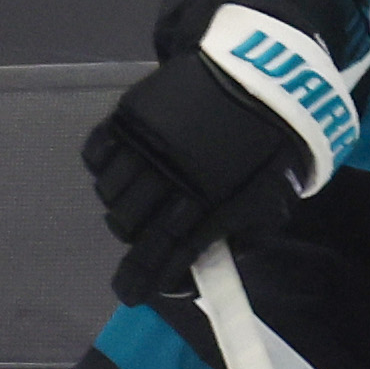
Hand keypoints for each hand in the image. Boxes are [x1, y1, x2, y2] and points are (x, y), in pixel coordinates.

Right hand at [82, 49, 310, 304]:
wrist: (256, 73)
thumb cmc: (268, 143)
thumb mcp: (271, 199)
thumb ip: (241, 237)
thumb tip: (206, 266)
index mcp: (212, 202)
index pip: (167, 252)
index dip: (146, 277)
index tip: (131, 295)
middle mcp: (174, 176)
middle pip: (131, 227)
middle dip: (135, 240)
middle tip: (147, 233)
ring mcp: (148, 143)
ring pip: (110, 194)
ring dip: (119, 205)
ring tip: (137, 198)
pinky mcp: (132, 114)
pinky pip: (98, 153)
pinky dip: (102, 167)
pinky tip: (118, 168)